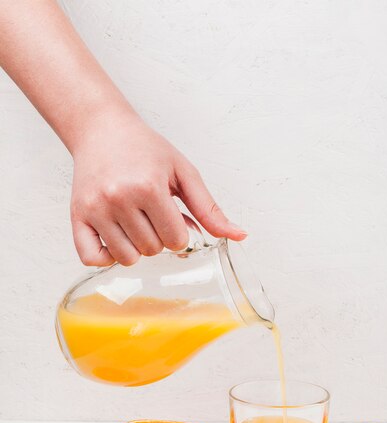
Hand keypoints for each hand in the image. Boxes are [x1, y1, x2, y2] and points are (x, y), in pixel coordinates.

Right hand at [70, 109, 246, 265]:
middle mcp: (119, 198)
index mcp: (149, 186)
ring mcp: (96, 209)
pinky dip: (106, 257)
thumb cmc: (145, 150)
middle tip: (151, 214)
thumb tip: (240, 236)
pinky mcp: (77, 216)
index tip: (172, 217)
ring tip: (134, 223)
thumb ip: (209, 208)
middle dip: (158, 237)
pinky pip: (92, 259)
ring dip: (136, 248)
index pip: (176, 240)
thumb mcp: (183, 172)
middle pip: (152, 250)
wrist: (102, 130)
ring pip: (127, 258)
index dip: (179, 233)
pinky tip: (115, 238)